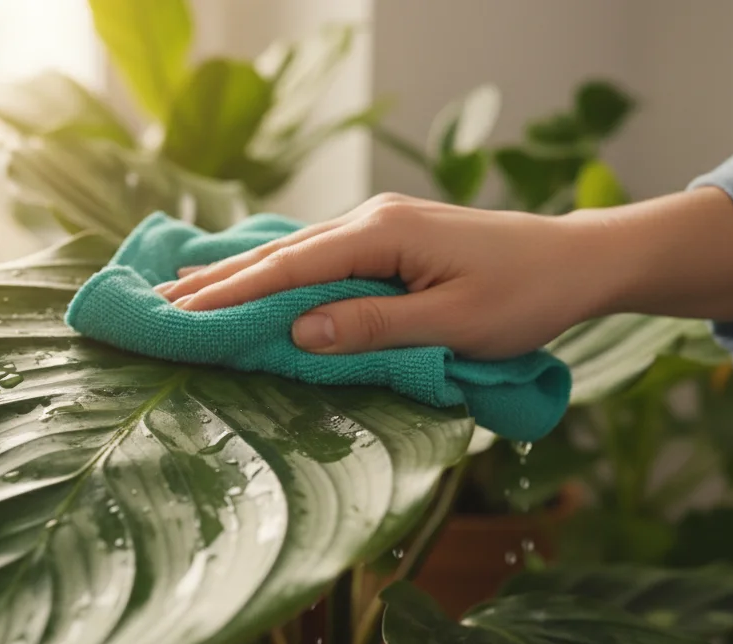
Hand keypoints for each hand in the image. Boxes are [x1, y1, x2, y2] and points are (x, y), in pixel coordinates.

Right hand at [156, 189, 732, 357]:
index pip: (290, 268)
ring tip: (182, 293)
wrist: (576, 263)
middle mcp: (372, 221)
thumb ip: (375, 329)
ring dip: (240, 276)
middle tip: (156, 306)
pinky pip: (319, 257)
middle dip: (217, 281)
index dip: (232, 295)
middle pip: (280, 253)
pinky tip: (251, 279)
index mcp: (383, 234)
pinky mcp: (391, 241)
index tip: (180, 317)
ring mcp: (381, 227)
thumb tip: (298, 333)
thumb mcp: (453, 323)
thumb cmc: (525, 297)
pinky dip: (276, 272)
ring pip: (295, 253)